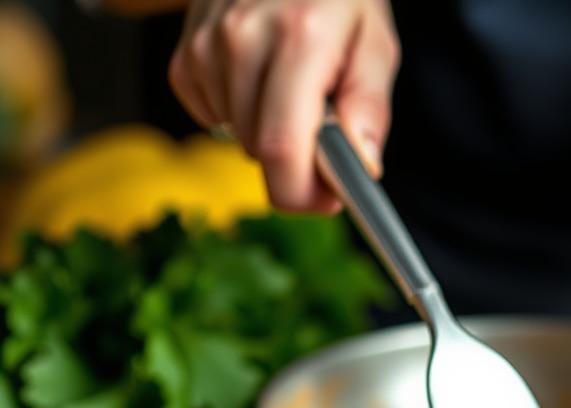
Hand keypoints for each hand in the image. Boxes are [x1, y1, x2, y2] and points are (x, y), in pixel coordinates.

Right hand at [169, 0, 399, 211]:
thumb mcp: (375, 45)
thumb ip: (369, 109)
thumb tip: (361, 166)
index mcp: (301, 38)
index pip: (281, 149)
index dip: (302, 195)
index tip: (326, 198)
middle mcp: (244, 37)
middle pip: (261, 153)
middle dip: (296, 165)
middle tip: (323, 136)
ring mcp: (207, 43)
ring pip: (240, 140)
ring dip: (270, 135)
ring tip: (293, 91)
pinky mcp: (186, 52)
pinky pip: (213, 118)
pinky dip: (240, 114)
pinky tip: (260, 81)